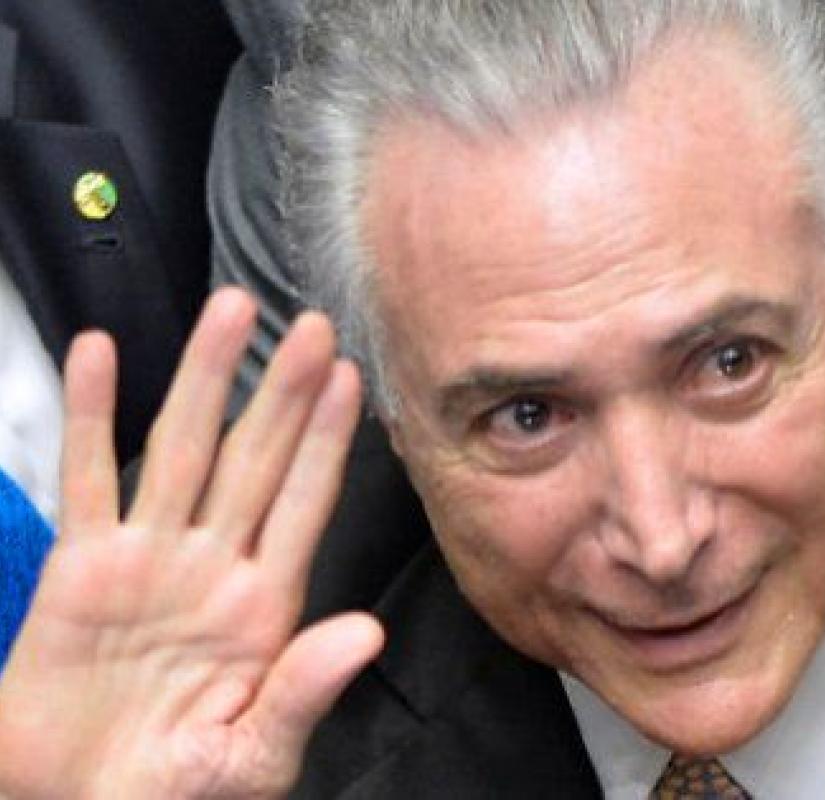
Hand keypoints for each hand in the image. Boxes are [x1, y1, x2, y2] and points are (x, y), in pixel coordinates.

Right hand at [0, 288, 382, 797]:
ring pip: (183, 450)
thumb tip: (365, 634)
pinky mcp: (79, 569)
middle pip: (255, 459)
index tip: (352, 379)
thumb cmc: (169, 795)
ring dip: (206, 379)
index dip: (327, 441)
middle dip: (284, 391)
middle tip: (314, 322)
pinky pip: (87, 479)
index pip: (305, 504)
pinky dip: (93, 415)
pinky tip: (104, 354)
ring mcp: (148, 560)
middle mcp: (213, 567)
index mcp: (264, 608)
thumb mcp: (250, 758)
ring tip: (232, 311)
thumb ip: (303, 692)